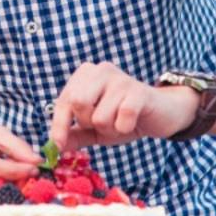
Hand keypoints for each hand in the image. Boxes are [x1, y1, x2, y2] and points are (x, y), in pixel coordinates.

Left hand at [49, 62, 199, 151]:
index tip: (57, 146)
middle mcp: (101, 70)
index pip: (64, 100)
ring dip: (110, 128)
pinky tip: (132, 122)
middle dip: (88, 123)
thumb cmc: (124, 118)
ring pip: (99, 116)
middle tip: (103, 125)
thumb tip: (53, 146)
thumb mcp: (95, 129)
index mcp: (86, 74)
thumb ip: (74, 134)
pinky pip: (121, 118)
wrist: (162, 115)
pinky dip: (124, 128)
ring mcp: (120, 79)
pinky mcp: (138, 91)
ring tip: (121, 122)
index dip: (58, 125)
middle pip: (77, 103)